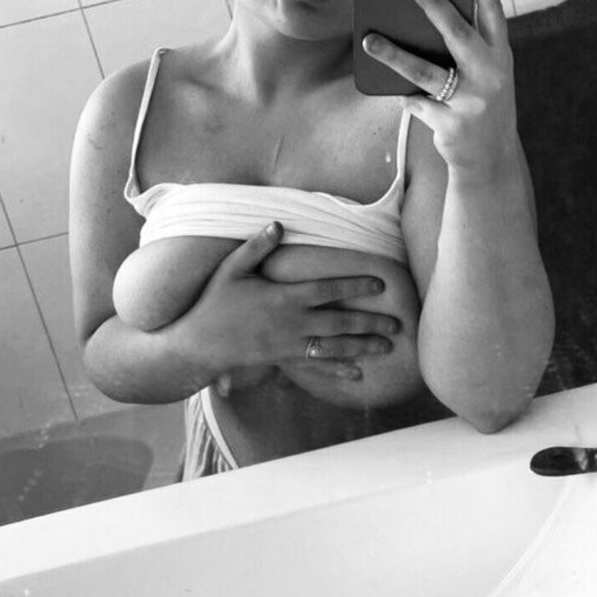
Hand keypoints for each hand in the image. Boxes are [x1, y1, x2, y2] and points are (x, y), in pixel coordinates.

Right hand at [185, 224, 399, 372]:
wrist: (198, 344)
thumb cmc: (214, 302)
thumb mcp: (232, 269)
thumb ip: (257, 246)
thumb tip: (278, 223)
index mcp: (284, 298)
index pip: (328, 290)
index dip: (355, 286)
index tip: (379, 284)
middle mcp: (292, 324)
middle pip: (340, 323)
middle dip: (370, 323)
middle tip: (397, 324)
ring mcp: (290, 345)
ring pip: (334, 347)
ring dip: (362, 347)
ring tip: (387, 347)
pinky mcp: (284, 360)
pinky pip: (316, 366)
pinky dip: (338, 370)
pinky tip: (358, 373)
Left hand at [362, 0, 518, 178]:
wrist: (491, 160)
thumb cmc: (482, 105)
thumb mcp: (486, 75)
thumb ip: (467, 49)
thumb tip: (426, 16)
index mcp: (500, 56)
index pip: (493, 11)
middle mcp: (489, 74)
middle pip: (456, 31)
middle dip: (433, 3)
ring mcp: (471, 100)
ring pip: (424, 71)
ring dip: (394, 54)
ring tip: (369, 40)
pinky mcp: (451, 124)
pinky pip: (417, 103)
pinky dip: (407, 98)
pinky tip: (398, 94)